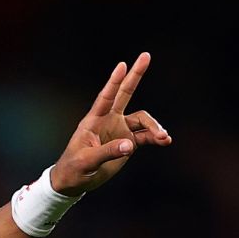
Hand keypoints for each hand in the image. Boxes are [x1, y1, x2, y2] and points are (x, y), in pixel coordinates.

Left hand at [50, 51, 171, 196]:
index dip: (114, 82)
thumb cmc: (73, 168)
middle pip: (125, 93)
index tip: (122, 65)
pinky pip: (146, 136)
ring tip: (163, 137)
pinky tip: (165, 141)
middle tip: (146, 55)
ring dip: (154, 127)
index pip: (106, 97)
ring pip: (142, 120)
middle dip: (135, 75)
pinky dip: (156, 138)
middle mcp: (109, 120)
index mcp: (94, 120)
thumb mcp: (87, 161)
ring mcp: (120, 130)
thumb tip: (130, 145)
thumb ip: (108, 151)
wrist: (75, 182)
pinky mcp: (128, 143)